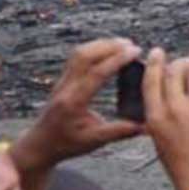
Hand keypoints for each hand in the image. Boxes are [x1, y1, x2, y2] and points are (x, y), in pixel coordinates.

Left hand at [9, 37, 144, 175]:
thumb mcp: (95, 141)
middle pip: (84, 55)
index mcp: (74, 102)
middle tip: (132, 45)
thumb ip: (120, 131)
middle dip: (109, 46)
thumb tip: (148, 124)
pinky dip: (94, 49)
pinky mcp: (63, 80)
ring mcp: (61, 82)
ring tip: (123, 44)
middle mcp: (65, 88)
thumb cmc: (66, 144)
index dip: (118, 59)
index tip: (136, 51)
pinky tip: (108, 51)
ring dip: (101, 44)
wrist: (40, 145)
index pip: (96, 73)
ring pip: (79, 53)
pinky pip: (76, 57)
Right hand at [143, 49, 188, 189]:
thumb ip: (161, 121)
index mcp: (156, 117)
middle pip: (174, 71)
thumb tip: (164, 103)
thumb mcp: (161, 142)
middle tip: (188, 62)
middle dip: (181, 62)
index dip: (155, 63)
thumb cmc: (184, 167)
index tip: (158, 52)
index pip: (151, 81)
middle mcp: (176, 109)